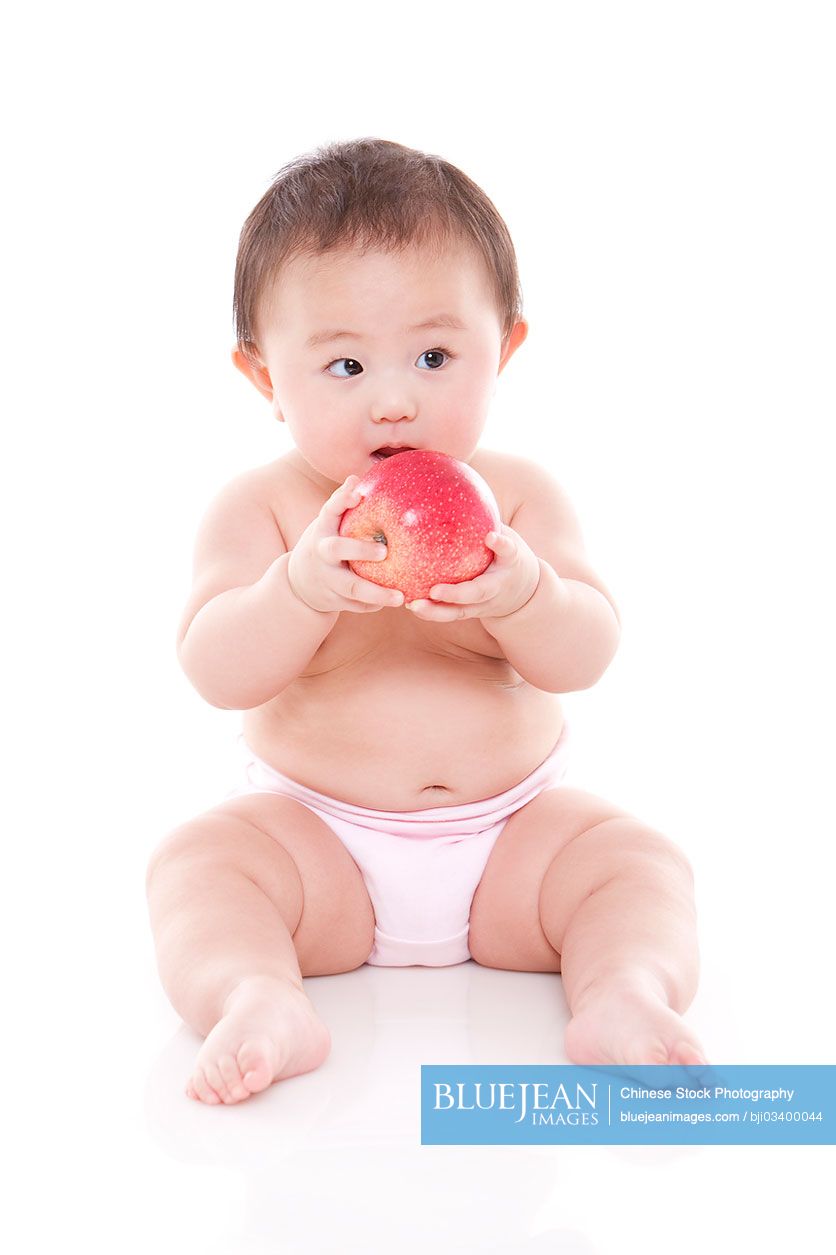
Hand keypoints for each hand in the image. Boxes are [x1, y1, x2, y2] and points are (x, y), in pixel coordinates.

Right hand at [287, 476, 404, 613]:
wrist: (297, 584)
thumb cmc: (324, 544)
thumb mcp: (327, 524)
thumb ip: (341, 504)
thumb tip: (356, 476)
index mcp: (322, 530)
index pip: (329, 510)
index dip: (341, 500)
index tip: (357, 493)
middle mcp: (321, 554)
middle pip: (337, 550)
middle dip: (360, 549)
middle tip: (385, 551)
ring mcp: (326, 579)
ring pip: (350, 587)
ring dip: (375, 593)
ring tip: (400, 597)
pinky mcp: (333, 600)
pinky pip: (356, 605)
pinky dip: (374, 605)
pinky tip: (395, 602)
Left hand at [405, 524, 540, 621]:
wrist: (524, 594)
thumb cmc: (508, 557)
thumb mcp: (508, 538)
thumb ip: (488, 520)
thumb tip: (460, 480)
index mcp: (510, 564)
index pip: (509, 552)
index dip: (503, 545)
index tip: (493, 537)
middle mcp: (497, 587)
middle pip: (479, 593)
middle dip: (458, 593)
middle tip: (436, 590)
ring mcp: (483, 604)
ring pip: (460, 612)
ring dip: (437, 611)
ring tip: (414, 605)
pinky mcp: (471, 612)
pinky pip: (449, 614)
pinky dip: (431, 611)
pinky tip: (408, 602)